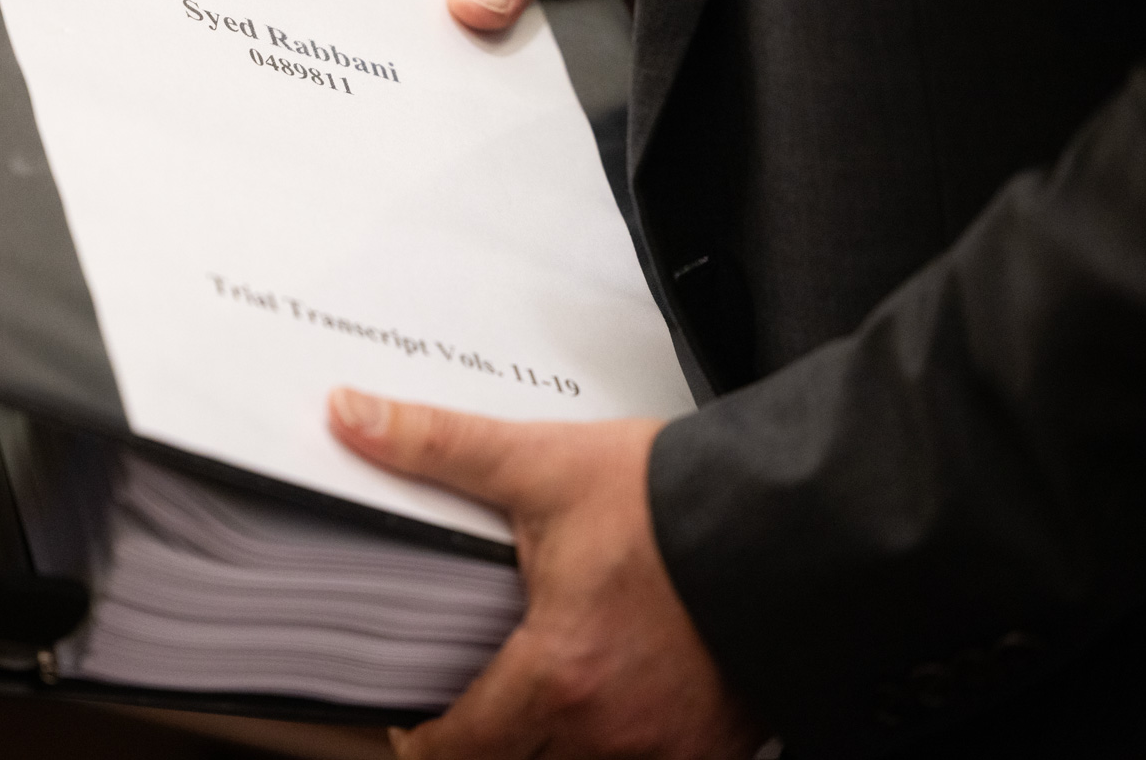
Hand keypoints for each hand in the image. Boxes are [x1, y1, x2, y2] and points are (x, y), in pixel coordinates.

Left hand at [328, 389, 764, 759]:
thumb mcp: (542, 466)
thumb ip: (437, 448)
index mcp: (558, 674)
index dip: (423, 740)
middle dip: (490, 744)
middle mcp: (613, 729)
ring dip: (555, 745)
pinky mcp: (719, 744)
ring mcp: (672, 746)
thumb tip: (352, 418)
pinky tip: (617, 705)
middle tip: (476, 704)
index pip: (460, 748)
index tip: (413, 722)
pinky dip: (623, 746)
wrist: (792, 515)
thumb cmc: (674, 500)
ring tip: (544, 700)